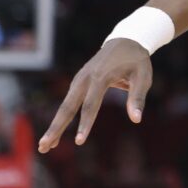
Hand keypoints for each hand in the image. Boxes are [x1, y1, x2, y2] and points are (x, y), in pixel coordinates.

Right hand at [39, 39, 153, 152]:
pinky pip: (68, 102)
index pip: (91, 105)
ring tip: (45, 146)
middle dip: (56, 128)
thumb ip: (137, 98)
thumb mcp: (143, 77)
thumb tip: (136, 119)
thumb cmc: (137, 61)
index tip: (79, 141)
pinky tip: (56, 132)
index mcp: (100, 77)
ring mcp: (78, 80)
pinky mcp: (78, 82)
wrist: (125, 41)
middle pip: (67, 107)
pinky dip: (61, 118)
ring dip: (55, 126)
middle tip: (44, 147)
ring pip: (64, 106)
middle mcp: (84, 79)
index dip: (85, 124)